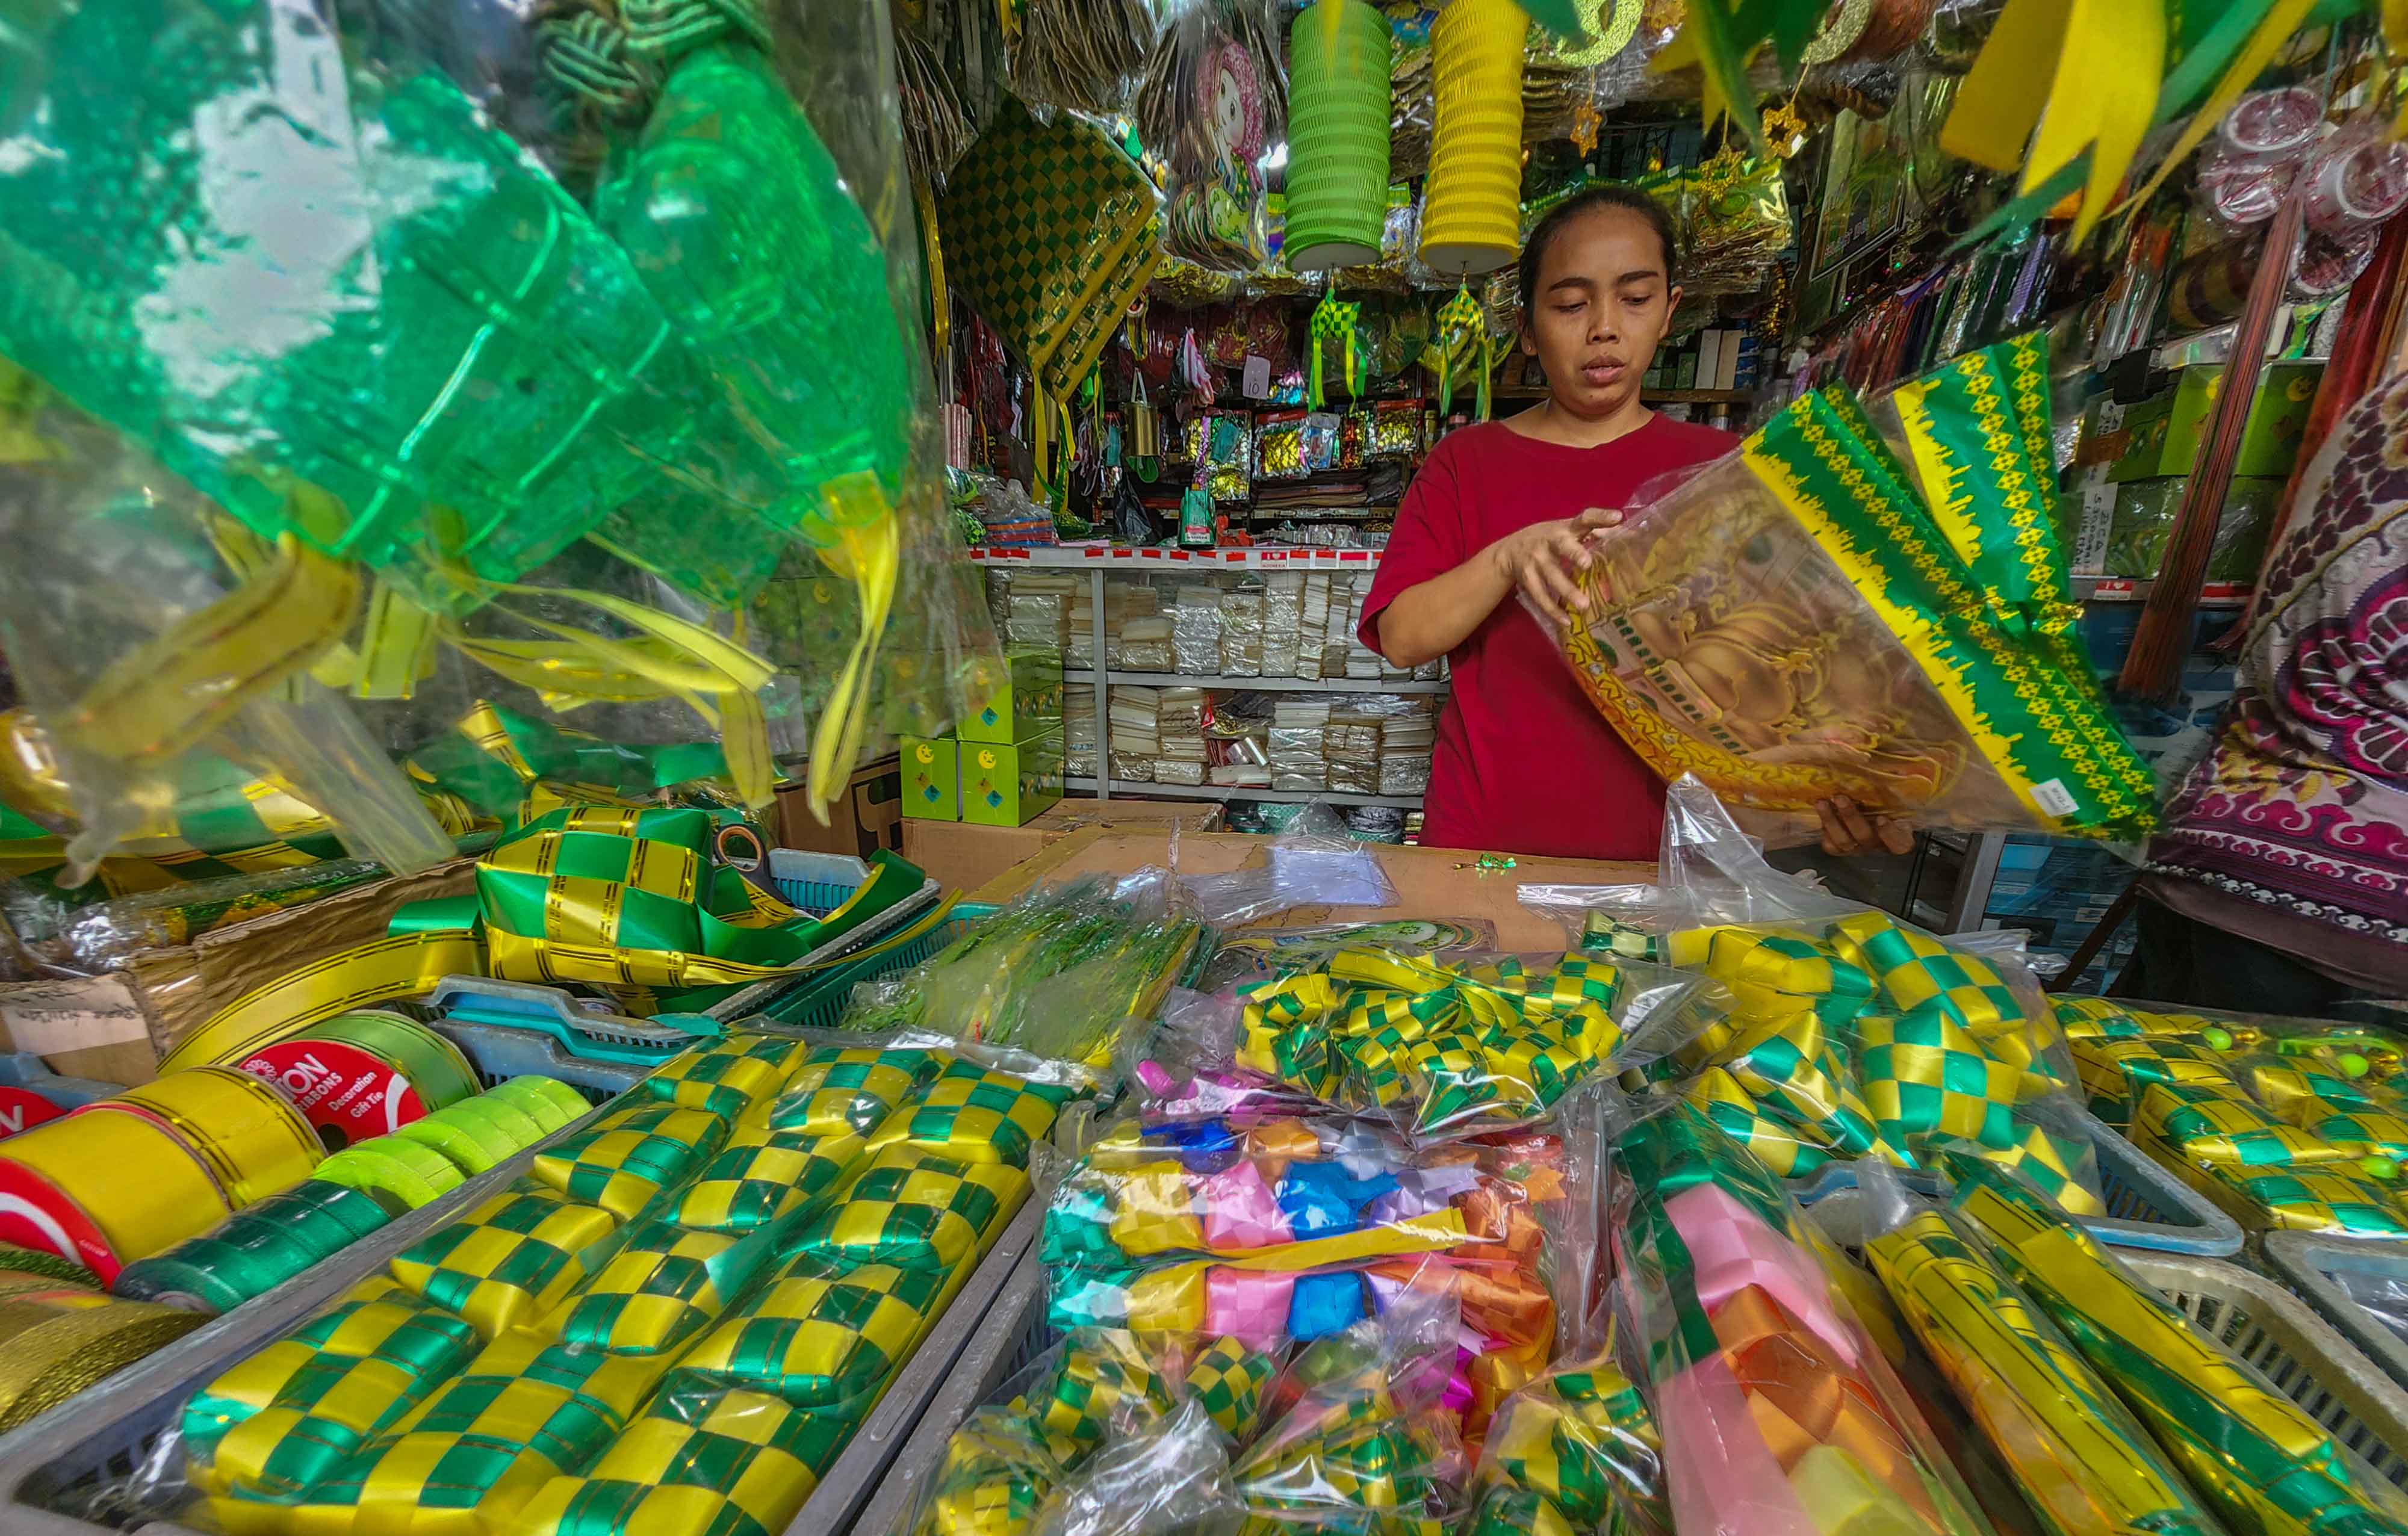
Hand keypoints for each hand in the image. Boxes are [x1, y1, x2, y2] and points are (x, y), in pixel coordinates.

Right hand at [1489, 507, 1621, 626]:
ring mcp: (1536, 561)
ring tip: (1584, 606)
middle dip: (1574, 554)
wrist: (1509, 551)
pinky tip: (1567, 621)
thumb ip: (1593, 532)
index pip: (1584, 519)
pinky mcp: (1527, 579)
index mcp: (1565, 528)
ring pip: (1552, 576)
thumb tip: (1626, 532)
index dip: (1600, 517)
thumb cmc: (1549, 540)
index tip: (1617, 517)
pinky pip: (1541, 596)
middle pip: (1563, 546)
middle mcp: (1550, 542)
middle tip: (1587, 564)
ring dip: (1567, 591)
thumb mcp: (1566, 531)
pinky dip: (1553, 610)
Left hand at [1816, 796, 1915, 856]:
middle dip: (1851, 817)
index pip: (1899, 843)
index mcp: (1899, 836)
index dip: (1890, 833)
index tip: (1882, 818)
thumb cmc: (1891, 808)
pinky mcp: (1842, 849)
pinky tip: (1821, 812)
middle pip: (1864, 836)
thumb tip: (1900, 772)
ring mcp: (1859, 848)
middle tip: (1840, 798)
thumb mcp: (1899, 800)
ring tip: (1821, 802)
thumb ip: (1899, 788)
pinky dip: (1824, 830)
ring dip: (1831, 821)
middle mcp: (1877, 844)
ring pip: (1844, 841)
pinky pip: (1831, 845)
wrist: (1875, 823)